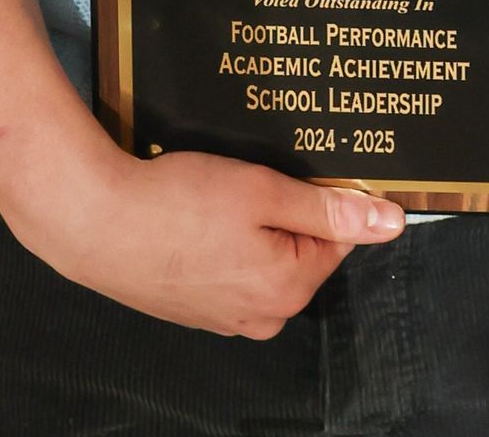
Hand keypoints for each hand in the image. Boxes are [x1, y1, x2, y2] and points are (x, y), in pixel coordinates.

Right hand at [16, 142, 403, 337]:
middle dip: (284, 213)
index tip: (294, 169)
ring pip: (264, 261)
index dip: (321, 197)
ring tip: (219, 194)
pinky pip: (230, 272)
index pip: (336, 238)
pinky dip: (223, 245)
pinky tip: (197, 217)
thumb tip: (391, 223)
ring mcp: (224, 319)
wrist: (97, 224)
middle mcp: (262, 316)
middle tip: (252, 176)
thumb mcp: (262, 192)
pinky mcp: (195, 310)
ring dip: (252, 228)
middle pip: (301, 253)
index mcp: (288, 289)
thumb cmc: (180, 203)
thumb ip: (328, 210)